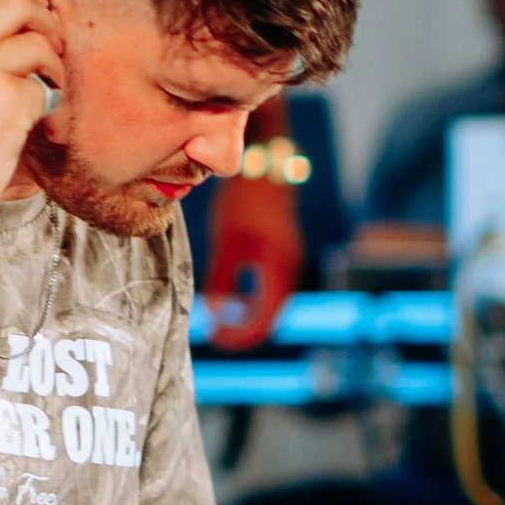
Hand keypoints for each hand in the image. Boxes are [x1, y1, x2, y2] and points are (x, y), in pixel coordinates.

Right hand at [0, 0, 63, 239]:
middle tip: (47, 49)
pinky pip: (46, 86)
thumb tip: (10, 1)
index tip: (25, 20)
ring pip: (39, 40)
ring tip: (43, 90)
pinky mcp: (5, 101)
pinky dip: (47, 105)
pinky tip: (33, 123)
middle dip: (43, 19)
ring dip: (53, 65)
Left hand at [197, 170, 302, 352]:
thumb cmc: (243, 202)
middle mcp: (290, 269)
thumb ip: (220, 280)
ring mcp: (290, 261)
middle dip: (245, 332)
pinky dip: (255, 302)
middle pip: (272, 317)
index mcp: (278, 269)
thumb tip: (213, 314)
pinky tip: (234, 301)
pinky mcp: (284, 253)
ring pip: (274, 305)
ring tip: (222, 323)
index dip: (239, 336)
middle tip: (216, 336)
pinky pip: (274, 290)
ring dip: (251, 318)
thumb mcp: (227, 243)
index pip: (263, 320)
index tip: (215, 338)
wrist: (264, 167)